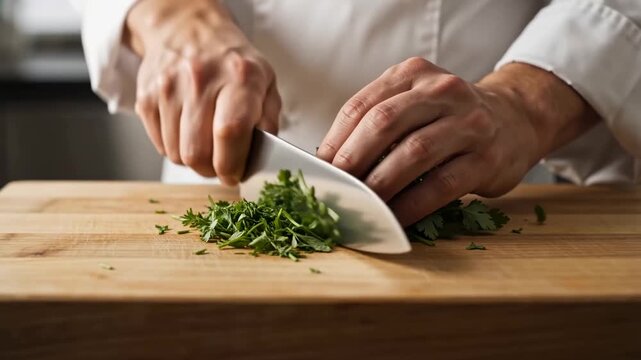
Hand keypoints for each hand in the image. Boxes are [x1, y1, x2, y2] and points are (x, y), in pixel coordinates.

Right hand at [125, 0, 280, 183]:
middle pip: (197, 152)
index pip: (230, 132)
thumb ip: (269, 121)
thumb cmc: (233, 64)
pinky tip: (188, 131)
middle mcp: (200, 79)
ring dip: (193, 160)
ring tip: (206, 142)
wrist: (188, 30)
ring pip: (176, 154)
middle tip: (221, 163)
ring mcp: (168, 88)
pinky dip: (176, 148)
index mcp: (239, 77)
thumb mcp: (265, 83)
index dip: (232, 164)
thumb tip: (261, 157)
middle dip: (211, 169)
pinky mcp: (146, 98)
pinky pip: (160, 146)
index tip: (235, 173)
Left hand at [317, 57, 597, 225]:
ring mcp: (468, 123)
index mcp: (413, 75)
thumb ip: (377, 123)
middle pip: (383, 123)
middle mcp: (441, 91)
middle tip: (332, 189)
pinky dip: (412, 205)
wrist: (515, 119)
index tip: (317, 169)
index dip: (334, 140)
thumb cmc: (449, 118)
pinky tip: (394, 218)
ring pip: (413, 153)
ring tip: (359, 206)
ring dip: (380, 185)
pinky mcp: (486, 158)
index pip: (362, 105)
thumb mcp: (414, 103)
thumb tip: (330, 164)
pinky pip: (441, 184)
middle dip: (352, 160)